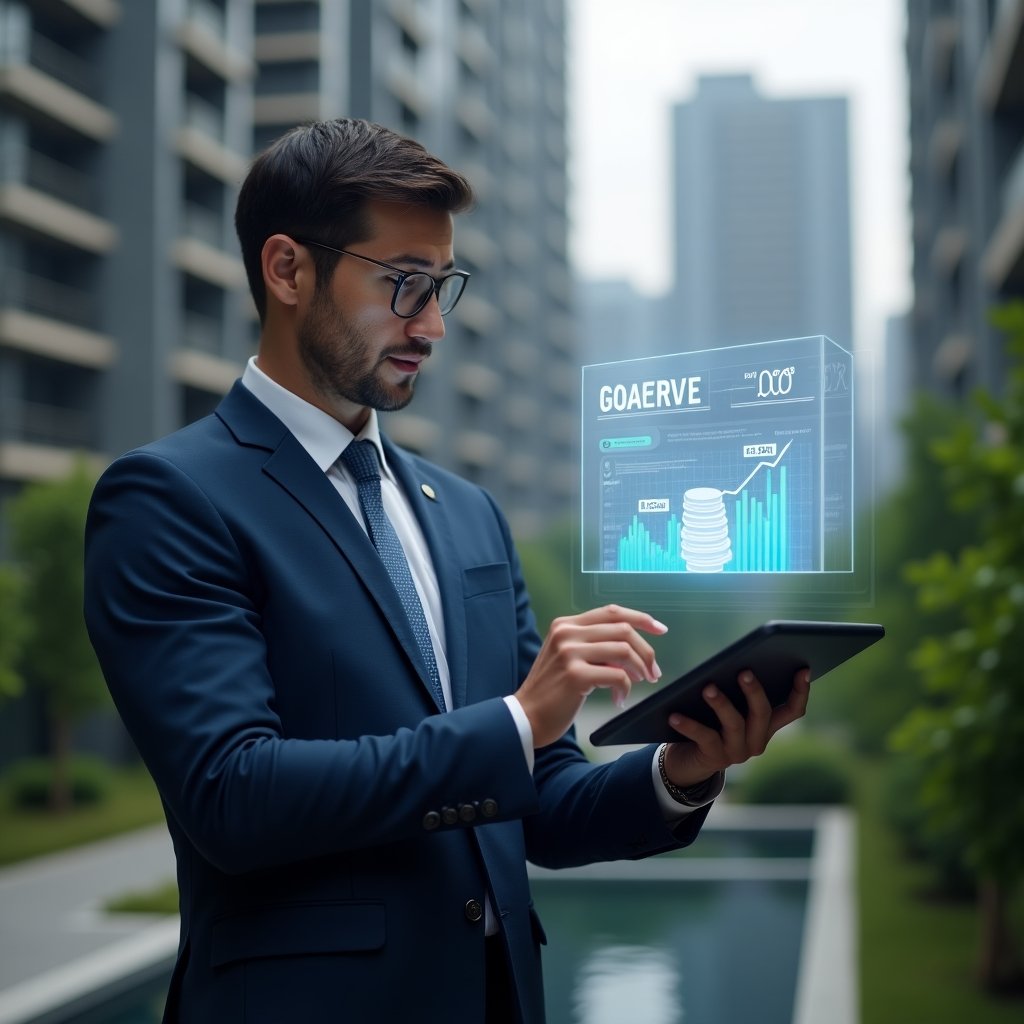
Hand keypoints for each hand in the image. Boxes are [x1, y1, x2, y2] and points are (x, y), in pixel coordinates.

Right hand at [515, 604, 666, 747]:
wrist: (526, 717)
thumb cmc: (551, 691)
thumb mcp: (568, 657)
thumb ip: (593, 645)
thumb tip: (633, 648)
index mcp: (565, 624)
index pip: (611, 611)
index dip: (640, 618)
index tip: (660, 629)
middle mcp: (567, 633)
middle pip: (623, 629)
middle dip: (646, 651)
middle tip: (653, 672)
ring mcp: (570, 652)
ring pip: (624, 650)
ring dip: (640, 669)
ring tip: (640, 683)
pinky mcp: (575, 675)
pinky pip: (617, 675)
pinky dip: (625, 688)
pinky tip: (619, 700)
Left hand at [661, 668, 810, 788]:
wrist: (686, 760)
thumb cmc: (708, 722)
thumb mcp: (726, 706)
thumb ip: (734, 690)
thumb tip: (734, 663)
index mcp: (765, 725)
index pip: (792, 710)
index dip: (800, 691)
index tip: (804, 669)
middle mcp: (756, 740)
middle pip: (763, 713)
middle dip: (755, 692)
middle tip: (744, 671)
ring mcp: (737, 752)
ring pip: (735, 724)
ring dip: (722, 704)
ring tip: (708, 688)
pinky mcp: (714, 758)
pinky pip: (704, 738)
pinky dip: (689, 725)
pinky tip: (674, 715)